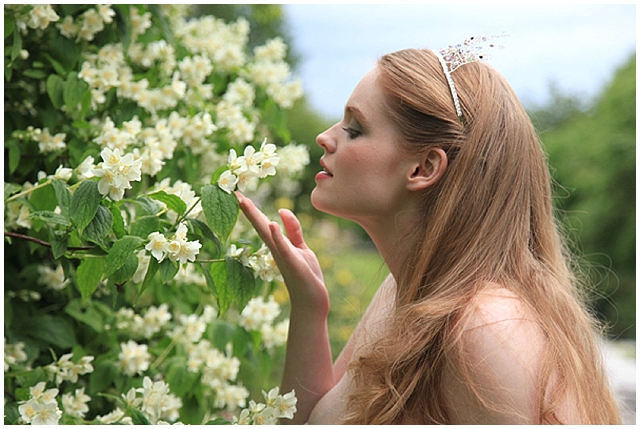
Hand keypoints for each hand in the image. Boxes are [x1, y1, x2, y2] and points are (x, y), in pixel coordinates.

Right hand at [236, 193, 328, 314]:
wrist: (312, 301)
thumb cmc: (306, 275)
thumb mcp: (300, 247)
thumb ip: (292, 229)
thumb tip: (281, 210)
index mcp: (277, 243)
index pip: (262, 222)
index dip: (250, 207)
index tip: (236, 192)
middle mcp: (276, 248)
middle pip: (259, 225)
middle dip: (247, 209)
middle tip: (233, 191)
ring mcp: (283, 256)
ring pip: (267, 234)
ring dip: (256, 218)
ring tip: (245, 201)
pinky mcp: (293, 263)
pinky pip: (284, 248)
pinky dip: (278, 236)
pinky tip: (272, 223)